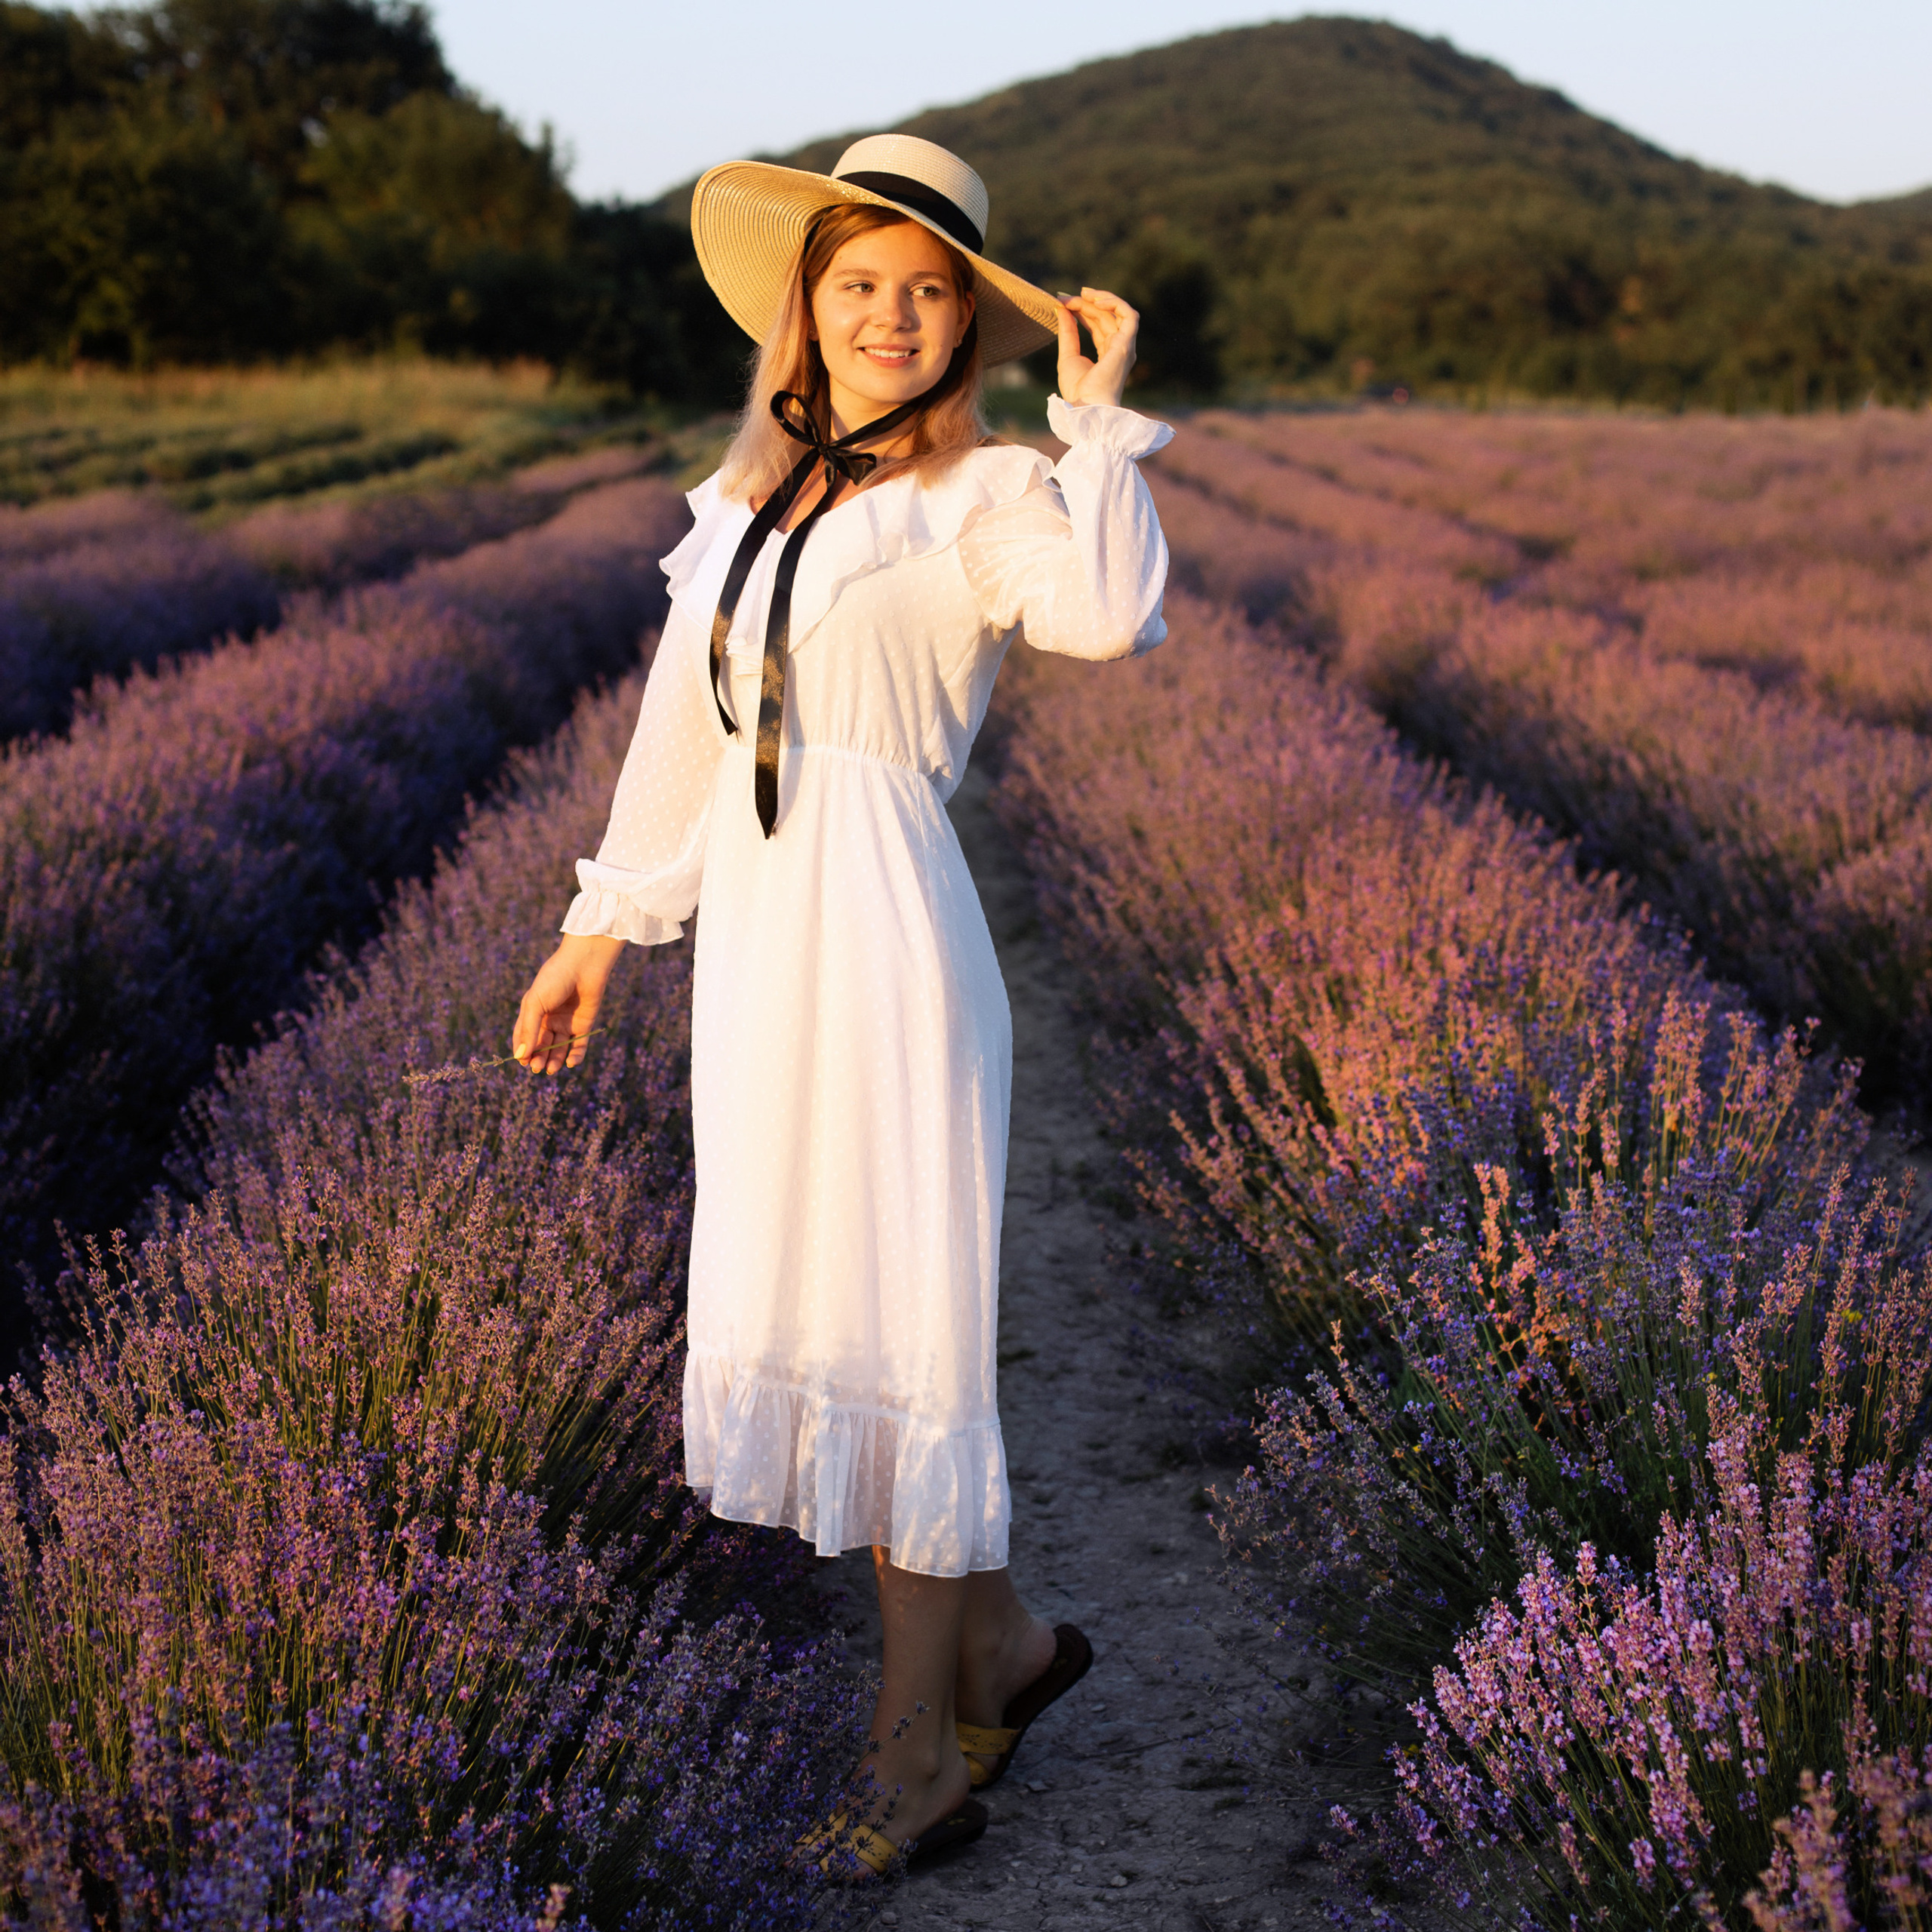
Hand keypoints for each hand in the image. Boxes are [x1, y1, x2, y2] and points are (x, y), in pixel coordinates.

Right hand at [512, 934, 623, 1074]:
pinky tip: (570, 1063)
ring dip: (554, 1060)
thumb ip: (528, 1029)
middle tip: (538, 1068)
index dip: (522, 1050)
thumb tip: (520, 1056)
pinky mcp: (584, 1025)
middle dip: (538, 1058)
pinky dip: (575, 1056)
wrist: (583, 964)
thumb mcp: (535, 1003)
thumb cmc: (554, 979)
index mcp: (533, 1012)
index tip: (522, 1062)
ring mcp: (567, 1023)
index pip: (524, 1037)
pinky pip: (579, 1045)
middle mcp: (549, 1019)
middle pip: (542, 1045)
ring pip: (559, 1048)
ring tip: (551, 1070)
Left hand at [1055, 288, 1138, 408]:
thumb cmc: (1077, 391)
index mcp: (1108, 353)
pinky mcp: (1126, 345)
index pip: (1098, 324)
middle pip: (1105, 316)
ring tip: (1081, 294)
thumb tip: (1062, 308)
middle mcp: (1119, 348)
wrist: (1086, 407)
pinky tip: (1096, 301)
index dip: (1082, 310)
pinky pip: (1129, 315)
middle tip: (1065, 298)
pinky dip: (1115, 303)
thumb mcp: (1067, 356)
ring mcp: (1125, 346)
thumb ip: (1067, 332)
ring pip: (1117, 312)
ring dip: (1100, 299)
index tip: (1063, 303)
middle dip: (1085, 303)